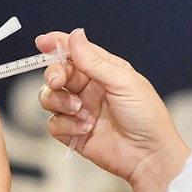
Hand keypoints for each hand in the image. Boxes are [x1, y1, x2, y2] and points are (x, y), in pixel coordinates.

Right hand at [37, 29, 187, 191]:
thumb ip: (94, 61)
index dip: (57, 44)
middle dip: (54, 74)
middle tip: (58, 81)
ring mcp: (79, 110)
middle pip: (57, 72)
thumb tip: (75, 35)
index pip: (75, 51)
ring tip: (78, 110)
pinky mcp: (72, 132)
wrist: (149, 156)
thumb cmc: (146, 117)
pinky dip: (66, 125)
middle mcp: (88, 88)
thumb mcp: (123, 82)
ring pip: (49, 96)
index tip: (42, 42)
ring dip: (59, 101)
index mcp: (103, 71)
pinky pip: (53, 123)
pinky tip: (85, 129)